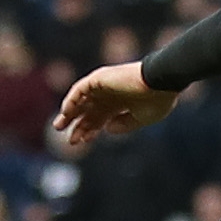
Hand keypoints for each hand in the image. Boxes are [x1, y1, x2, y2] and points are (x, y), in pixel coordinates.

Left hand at [52, 62, 178, 149]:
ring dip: (69, 113)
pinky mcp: (99, 78)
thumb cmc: (157, 100)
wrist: (161, 82)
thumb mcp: (141, 118)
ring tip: (59, 127)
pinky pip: (79, 90)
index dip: (91, 129)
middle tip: (69, 140)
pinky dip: (71, 101)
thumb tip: (107, 129)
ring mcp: (104, 85)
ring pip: (81, 100)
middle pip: (89, 111)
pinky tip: (66, 113)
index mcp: (121, 102)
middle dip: (79, 125)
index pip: (101, 117)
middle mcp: (110, 93)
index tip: (83, 142)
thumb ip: (124, 125)